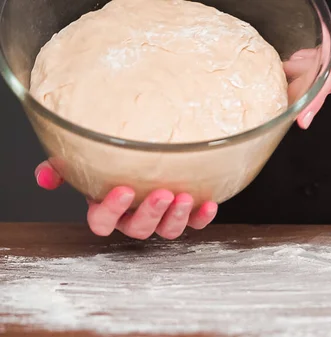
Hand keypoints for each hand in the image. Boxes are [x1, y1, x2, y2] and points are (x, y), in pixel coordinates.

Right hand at [34, 161, 217, 239]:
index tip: (124, 190)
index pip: (103, 222)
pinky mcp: (187, 215)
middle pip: (138, 229)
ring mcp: (161, 219)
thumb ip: (63, 168)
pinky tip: (210, 203)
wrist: (151, 154)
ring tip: (183, 196)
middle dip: (150, 214)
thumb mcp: (85, 161)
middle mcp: (134, 218)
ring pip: (166, 232)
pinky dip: (202, 217)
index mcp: (109, 209)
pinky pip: (196, 224)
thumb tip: (45, 177)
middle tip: (162, 193)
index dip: (112, 211)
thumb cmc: (115, 160)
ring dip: (176, 218)